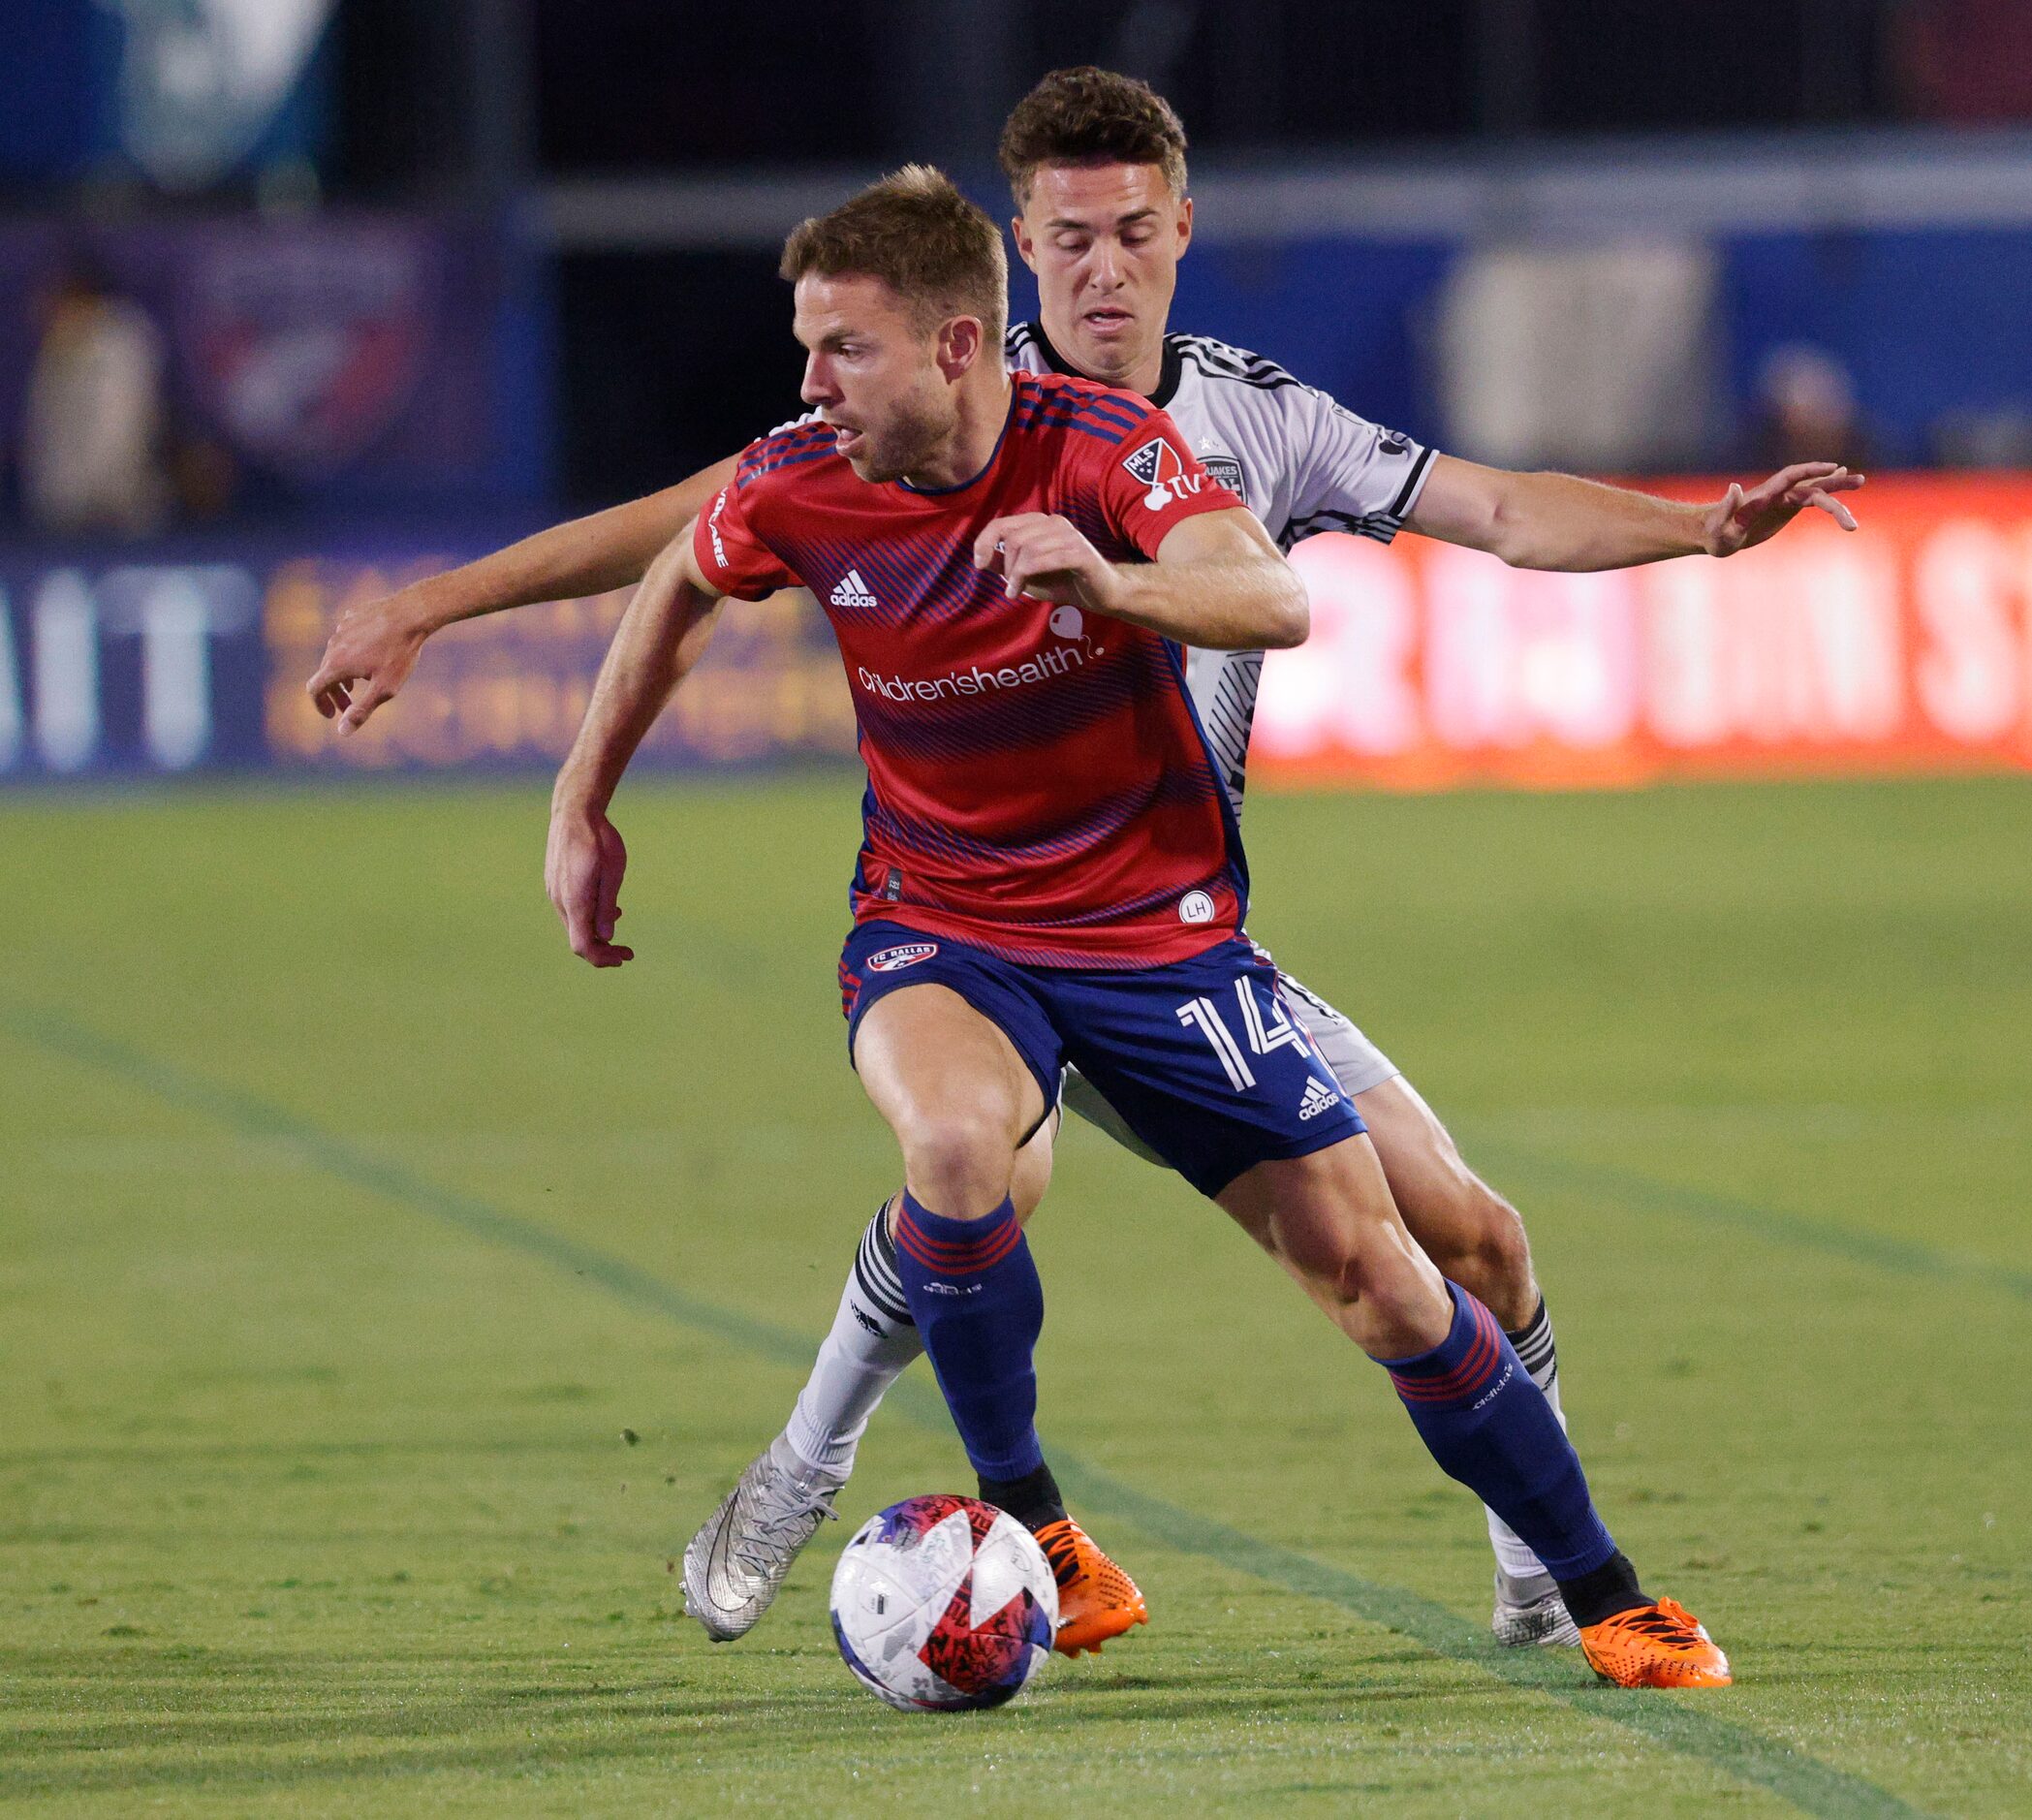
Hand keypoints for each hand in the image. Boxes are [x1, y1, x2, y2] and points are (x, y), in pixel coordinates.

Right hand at [305, 585, 433, 732]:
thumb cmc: (400, 654)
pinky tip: (368, 656)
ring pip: (335, 655)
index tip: (331, 714)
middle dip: (335, 693)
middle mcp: (333, 645)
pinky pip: (346, 638)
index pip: (314, 689)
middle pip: (325, 673)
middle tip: (348, 705)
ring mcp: (341, 629)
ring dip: (342, 673)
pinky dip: (351, 652)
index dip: (320, 704)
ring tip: (358, 683)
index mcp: (336, 665)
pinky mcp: (352, 616)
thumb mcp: (384, 689)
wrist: (411, 614)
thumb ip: (361, 711)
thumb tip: (342, 732)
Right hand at [545, 796, 633, 966]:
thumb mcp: (613, 871)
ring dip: (595, 932)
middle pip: (578, 939)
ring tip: (618, 922)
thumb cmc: (599, 838)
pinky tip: (606, 907)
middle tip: (626, 952)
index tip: (624, 958)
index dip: (603, 958)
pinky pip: (570, 910)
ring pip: (574, 925)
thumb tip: (607, 936)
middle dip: (603, 949)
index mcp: (574, 900)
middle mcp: (559, 900)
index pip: (583, 945)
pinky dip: (587, 917)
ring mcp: (554, 892)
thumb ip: (607, 905)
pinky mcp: (554, 884)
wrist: (574, 812)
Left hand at [972, 513, 1121, 609]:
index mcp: (1041, 522)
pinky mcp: (1080, 554)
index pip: (1002, 524)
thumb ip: (1005, 564)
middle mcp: (1055, 523)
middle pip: (1014, 538)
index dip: (984, 541)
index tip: (978, 563)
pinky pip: (1045, 560)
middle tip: (1010, 587)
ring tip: (1015, 591)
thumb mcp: (1027, 574)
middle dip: (1006, 566)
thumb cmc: (1064, 581)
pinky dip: (1027, 577)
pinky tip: (1020, 591)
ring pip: (1028, 549)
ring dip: (1015, 575)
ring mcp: (1069, 536)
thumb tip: (981, 558)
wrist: (1103, 593)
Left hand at [1705, 462, 1863, 557]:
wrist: (1713, 533)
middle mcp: (1777, 493)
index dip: (1811, 470)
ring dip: (1837, 487)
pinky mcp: (1786, 508)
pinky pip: (1811, 498)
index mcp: (1764, 495)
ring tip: (1861, 481)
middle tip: (1861, 481)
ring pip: (1815, 491)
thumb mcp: (1719, 526)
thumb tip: (1734, 486)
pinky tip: (1843, 480)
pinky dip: (1827, 490)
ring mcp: (1783, 500)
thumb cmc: (1714, 533)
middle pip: (1810, 486)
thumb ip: (1726, 507)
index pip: (1791, 476)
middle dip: (1835, 485)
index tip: (1833, 467)